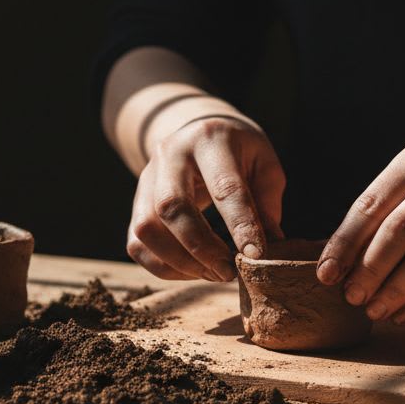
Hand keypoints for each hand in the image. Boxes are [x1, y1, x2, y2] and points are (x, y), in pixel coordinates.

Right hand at [127, 116, 285, 280]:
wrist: (197, 130)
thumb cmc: (238, 152)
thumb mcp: (264, 164)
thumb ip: (267, 203)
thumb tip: (269, 250)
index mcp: (210, 139)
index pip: (224, 187)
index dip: (241, 224)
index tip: (256, 255)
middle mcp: (170, 155)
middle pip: (173, 206)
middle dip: (202, 248)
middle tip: (229, 271)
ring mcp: (146, 178)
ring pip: (148, 228)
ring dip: (181, 261)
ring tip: (213, 273)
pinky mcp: (135, 202)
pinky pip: (137, 243)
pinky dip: (163, 266)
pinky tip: (192, 270)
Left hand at [317, 139, 404, 323]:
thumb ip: (391, 205)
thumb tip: (344, 258)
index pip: (370, 204)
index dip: (344, 244)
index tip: (325, 274)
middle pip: (398, 231)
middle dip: (367, 270)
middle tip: (349, 297)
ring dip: (395, 288)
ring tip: (373, 309)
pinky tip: (404, 314)